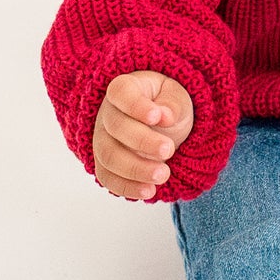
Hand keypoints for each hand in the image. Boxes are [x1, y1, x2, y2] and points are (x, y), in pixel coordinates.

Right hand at [93, 70, 193, 200]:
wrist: (160, 122)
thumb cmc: (166, 103)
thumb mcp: (177, 96)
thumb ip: (173, 103)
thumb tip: (166, 116)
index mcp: (124, 88)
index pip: (121, 92)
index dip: (136, 106)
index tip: (158, 117)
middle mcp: (108, 113)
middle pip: (115, 128)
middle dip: (143, 141)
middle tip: (169, 150)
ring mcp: (102, 139)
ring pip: (108, 156)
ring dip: (135, 169)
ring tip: (163, 175)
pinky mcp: (105, 163)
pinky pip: (107, 177)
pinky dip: (126, 187)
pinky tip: (149, 191)